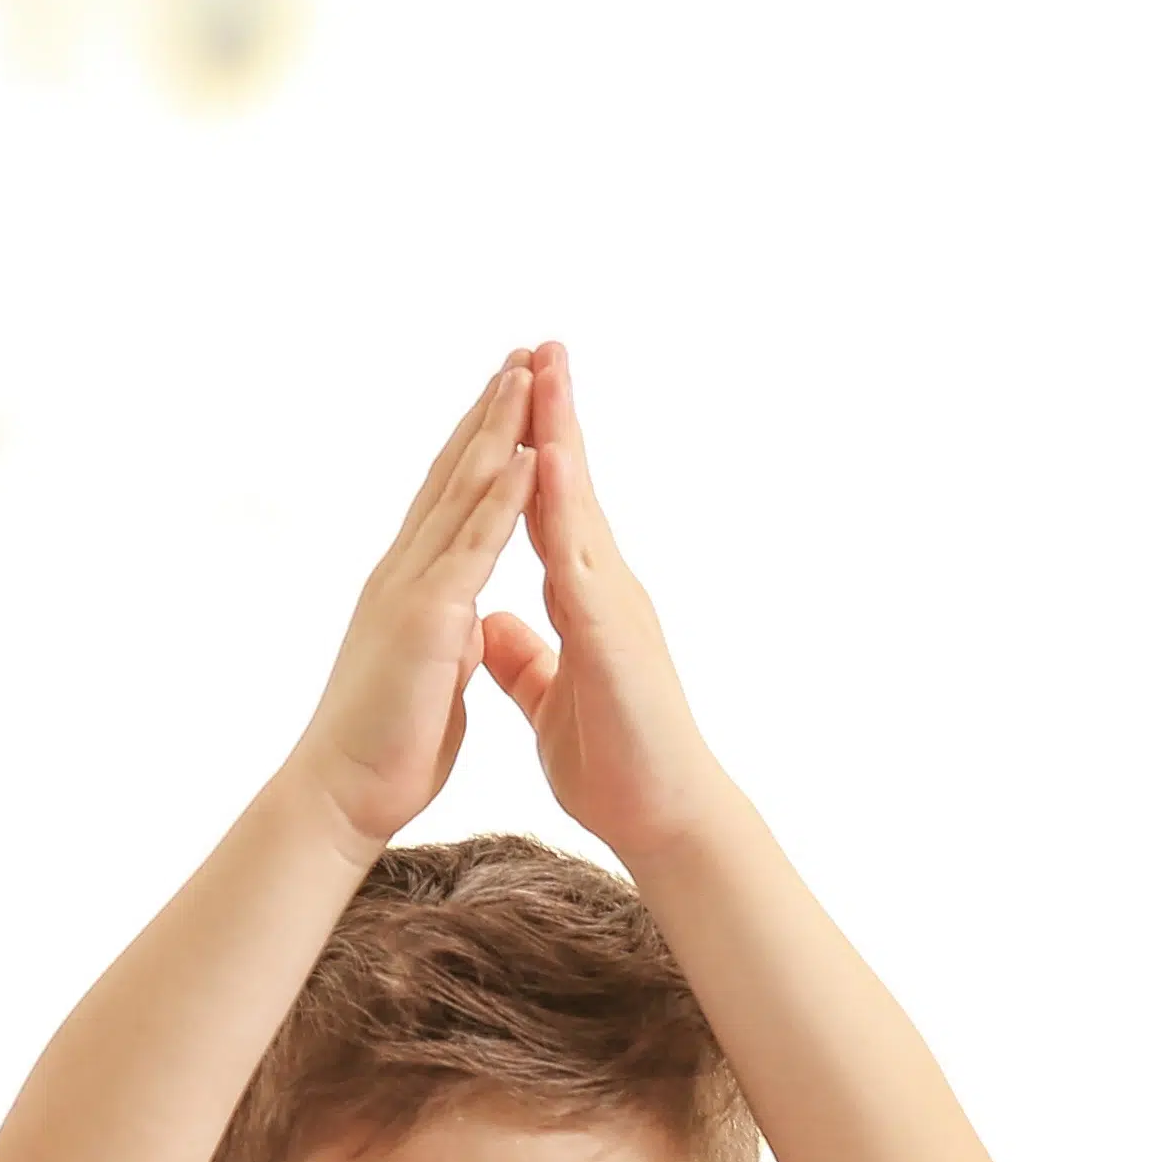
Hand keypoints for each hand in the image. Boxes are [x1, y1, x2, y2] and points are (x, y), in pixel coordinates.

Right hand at [286, 356, 533, 848]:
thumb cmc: (385, 747)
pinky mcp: (429, 620)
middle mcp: (407, 572)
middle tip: (520, 353)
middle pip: (453, 474)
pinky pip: (475, 547)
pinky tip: (528, 456)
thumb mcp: (428, 675)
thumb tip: (463, 628)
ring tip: (528, 374)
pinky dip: (502, 499)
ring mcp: (415, 590)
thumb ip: (446, 640)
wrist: (343, 793)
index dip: (478, 444)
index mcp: (413, 586)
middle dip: (488, 412)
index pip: (450, 499)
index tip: (507, 396)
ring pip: (463, 493)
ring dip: (497, 431)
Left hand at [479, 344, 732, 856]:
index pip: (550, 507)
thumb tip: (500, 623)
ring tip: (544, 373)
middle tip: (541, 342)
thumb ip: (528, 655)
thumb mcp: (552, 696)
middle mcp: (605, 589)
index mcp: (584, 599)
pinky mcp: (616, 639)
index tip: (516, 389)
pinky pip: (584, 561)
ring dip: (561, 438)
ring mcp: (616, 608)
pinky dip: (565, 510)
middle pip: (571, 486)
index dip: (532, 448)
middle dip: (554, 413)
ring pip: (580, 508)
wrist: (662, 820)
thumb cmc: (617, 764)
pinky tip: (548, 463)